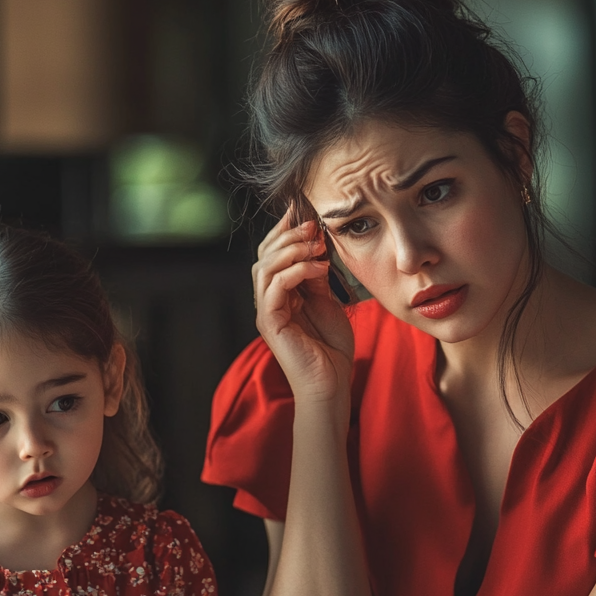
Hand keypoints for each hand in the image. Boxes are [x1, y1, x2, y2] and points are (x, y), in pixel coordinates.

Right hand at [253, 213, 354, 405]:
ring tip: (315, 245)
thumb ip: (317, 277)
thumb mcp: (327, 301)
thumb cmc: (331, 348)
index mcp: (280, 295)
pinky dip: (295, 271)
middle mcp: (268, 301)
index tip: (303, 212)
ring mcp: (267, 312)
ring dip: (291, 250)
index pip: (272, 254)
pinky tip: (318, 268)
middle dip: (287, 235)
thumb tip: (316, 247)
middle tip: (311, 225)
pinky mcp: (270, 323)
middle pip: (264, 256)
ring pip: (265, 267)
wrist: (331, 384)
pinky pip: (275, 286)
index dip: (283, 231)